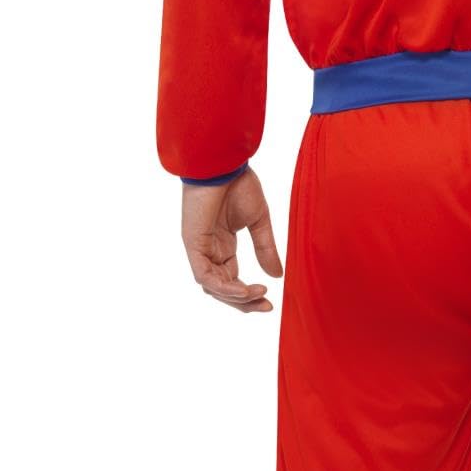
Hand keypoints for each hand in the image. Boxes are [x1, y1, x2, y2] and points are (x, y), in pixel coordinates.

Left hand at [181, 168, 282, 312]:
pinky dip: (225, 287)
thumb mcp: (259, 221)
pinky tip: (245, 289)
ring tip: (258, 296)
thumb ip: (265, 249)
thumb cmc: (239, 183)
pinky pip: (205, 276)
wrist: (224, 162)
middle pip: (222, 289)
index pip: (232, 280)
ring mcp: (199, 248)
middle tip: (266, 307)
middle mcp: (209, 250)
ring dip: (236, 297)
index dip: (249, 295)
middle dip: (243, 302)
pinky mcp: (193, 244)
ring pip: (213, 287)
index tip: (270, 302)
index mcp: (222, 245)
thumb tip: (277, 276)